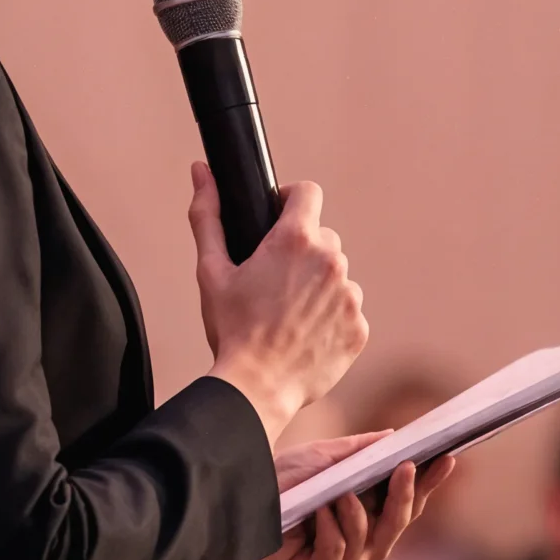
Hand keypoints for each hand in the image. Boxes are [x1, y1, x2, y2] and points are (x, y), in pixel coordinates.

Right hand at [192, 165, 368, 444]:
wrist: (257, 388)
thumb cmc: (231, 329)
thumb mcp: (211, 270)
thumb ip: (208, 214)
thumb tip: (200, 171)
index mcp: (295, 240)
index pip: (309, 193)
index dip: (291, 200)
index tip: (278, 218)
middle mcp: (331, 261)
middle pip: (322, 237)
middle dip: (301, 251)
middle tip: (274, 281)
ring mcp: (349, 295)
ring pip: (336, 275)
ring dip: (318, 286)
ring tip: (288, 314)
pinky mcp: (359, 327)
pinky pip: (346, 310)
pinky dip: (329, 318)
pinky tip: (303, 335)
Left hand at [255, 442, 460, 559]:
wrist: (241, 496)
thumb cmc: (284, 479)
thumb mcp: (325, 456)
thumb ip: (360, 450)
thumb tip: (393, 437)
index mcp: (370, 513)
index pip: (410, 501)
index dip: (430, 482)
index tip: (447, 457)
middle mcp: (363, 543)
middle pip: (398, 525)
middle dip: (405, 496)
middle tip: (406, 467)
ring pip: (370, 542)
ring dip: (357, 515)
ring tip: (341, 493)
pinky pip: (337, 557)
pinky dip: (330, 532)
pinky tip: (319, 513)